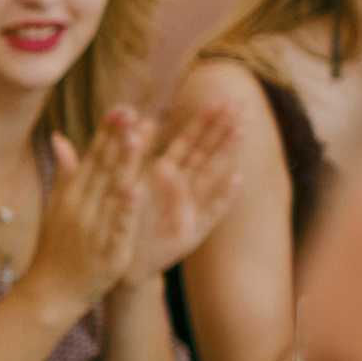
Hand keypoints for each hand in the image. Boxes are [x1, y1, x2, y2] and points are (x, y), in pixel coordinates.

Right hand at [20, 107, 148, 323]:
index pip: (91, 159)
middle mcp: (80, 208)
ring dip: (123, 165)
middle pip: (101, 169)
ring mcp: (93, 229)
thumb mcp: (58, 208)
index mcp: (71, 197)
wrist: (51, 293)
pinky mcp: (107, 252)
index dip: (106, 134)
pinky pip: (117, 227)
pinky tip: (136, 190)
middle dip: (116, 139)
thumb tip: (61, 138)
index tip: (121, 108)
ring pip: (111, 192)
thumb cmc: (57, 249)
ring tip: (135, 139)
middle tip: (129, 111)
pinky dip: (126, 209)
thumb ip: (65, 173)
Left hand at [120, 100, 241, 286]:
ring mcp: (190, 209)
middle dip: (221, 128)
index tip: (221, 98)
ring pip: (210, 175)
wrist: (119, 261)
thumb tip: (137, 118)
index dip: (204, 122)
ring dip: (226, 152)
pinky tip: (238, 178)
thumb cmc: (120, 222)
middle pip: (205, 153)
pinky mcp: (190, 232)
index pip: (189, 143)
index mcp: (165, 175)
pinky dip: (223, 195)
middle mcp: (183, 189)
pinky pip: (209, 211)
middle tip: (240, 103)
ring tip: (242, 129)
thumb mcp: (120, 183)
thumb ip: (128, 152)